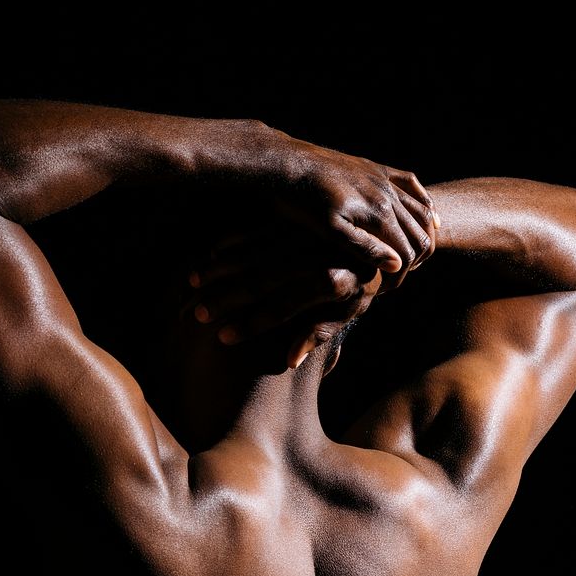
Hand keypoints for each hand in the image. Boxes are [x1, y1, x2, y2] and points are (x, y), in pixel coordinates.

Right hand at [189, 216, 383, 368]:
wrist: (380, 236)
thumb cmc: (363, 284)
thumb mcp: (351, 310)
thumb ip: (321, 333)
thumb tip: (289, 361)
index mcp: (338, 281)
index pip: (285, 307)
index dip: (253, 324)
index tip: (223, 337)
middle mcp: (320, 252)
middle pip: (264, 278)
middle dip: (227, 297)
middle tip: (198, 314)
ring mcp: (307, 229)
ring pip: (255, 251)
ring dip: (222, 268)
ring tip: (194, 284)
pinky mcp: (299, 214)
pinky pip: (258, 228)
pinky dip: (233, 241)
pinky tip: (210, 254)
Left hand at [267, 134, 439, 287]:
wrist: (287, 163)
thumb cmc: (302, 202)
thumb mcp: (330, 230)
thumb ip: (364, 247)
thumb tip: (397, 265)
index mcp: (379, 213)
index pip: (406, 252)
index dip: (399, 276)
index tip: (384, 290)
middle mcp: (388, 193)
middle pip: (419, 234)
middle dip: (413, 261)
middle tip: (395, 279)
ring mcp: (384, 179)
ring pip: (420, 210)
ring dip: (423, 236)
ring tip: (411, 258)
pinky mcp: (376, 168)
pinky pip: (411, 183)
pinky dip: (424, 202)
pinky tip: (429, 215)